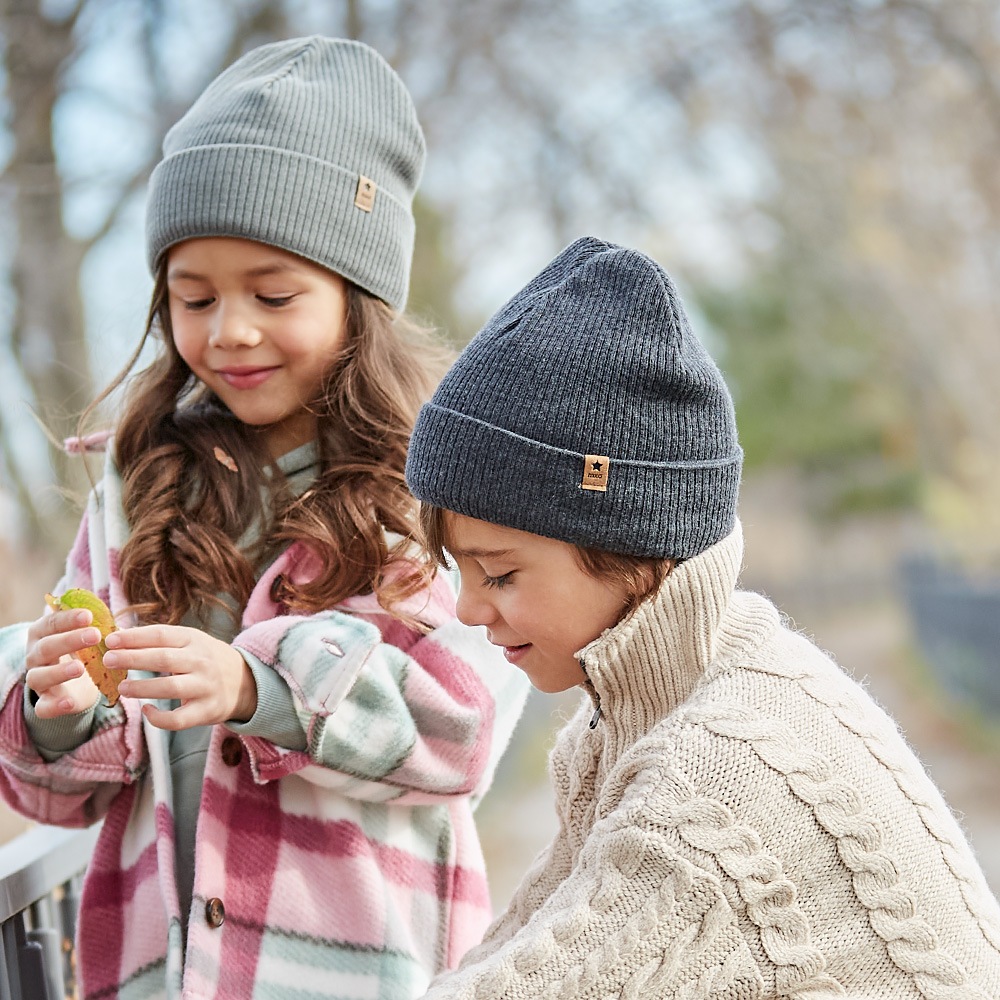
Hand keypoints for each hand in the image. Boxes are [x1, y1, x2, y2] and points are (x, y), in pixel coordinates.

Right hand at [25, 607, 101, 717]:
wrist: (76, 684)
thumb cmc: (82, 651)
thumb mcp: (88, 637)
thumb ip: (100, 628)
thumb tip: (120, 629)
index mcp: (43, 634)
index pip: (51, 622)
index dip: (68, 618)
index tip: (88, 616)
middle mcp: (34, 656)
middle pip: (46, 647)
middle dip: (69, 640)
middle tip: (94, 635)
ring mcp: (37, 679)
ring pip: (38, 676)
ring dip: (58, 671)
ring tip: (80, 668)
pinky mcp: (45, 702)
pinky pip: (42, 707)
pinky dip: (54, 706)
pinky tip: (69, 703)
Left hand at [105, 625, 257, 730]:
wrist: (245, 682)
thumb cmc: (207, 660)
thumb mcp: (191, 642)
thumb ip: (160, 640)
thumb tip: (119, 634)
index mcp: (195, 640)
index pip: (161, 635)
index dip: (134, 637)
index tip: (110, 639)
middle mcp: (201, 662)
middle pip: (163, 659)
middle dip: (132, 658)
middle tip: (108, 660)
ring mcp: (205, 687)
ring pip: (170, 688)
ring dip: (142, 687)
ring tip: (122, 687)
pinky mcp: (206, 711)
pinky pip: (179, 719)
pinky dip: (159, 718)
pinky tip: (146, 711)